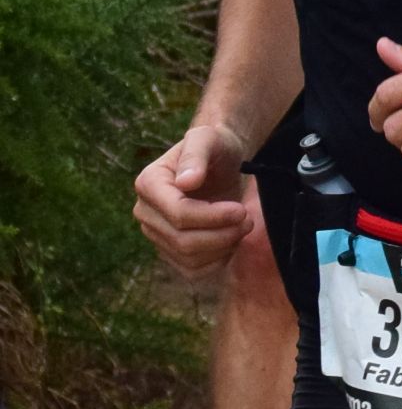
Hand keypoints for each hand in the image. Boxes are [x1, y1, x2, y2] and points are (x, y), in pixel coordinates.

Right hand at [133, 124, 252, 277]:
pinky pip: (192, 270)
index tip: (242, 210)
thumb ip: (197, 155)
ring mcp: (155, 233)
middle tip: (249, 219)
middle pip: (183, 240)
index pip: (179, 214)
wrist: (220, 161)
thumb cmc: (214, 146)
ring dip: (223, 247)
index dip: (213, 217)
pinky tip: (231, 240)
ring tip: (243, 226)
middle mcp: (145, 211)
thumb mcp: (208, 138)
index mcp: (148, 184)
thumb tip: (186, 181)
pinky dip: (217, 260)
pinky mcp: (170, 250)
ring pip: (188, 258)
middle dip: (223, 233)